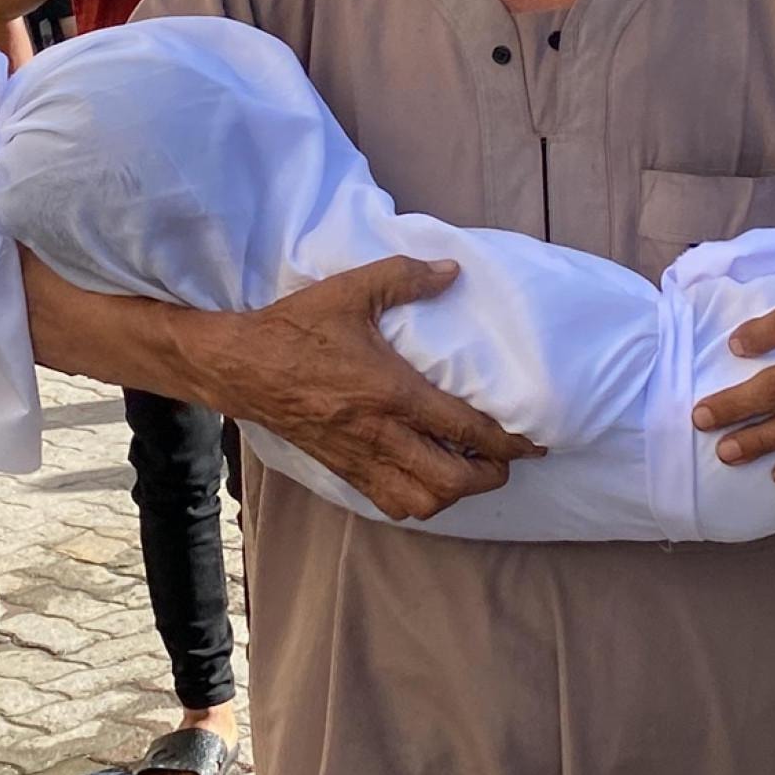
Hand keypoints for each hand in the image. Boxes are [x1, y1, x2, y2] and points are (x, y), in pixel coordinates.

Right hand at [209, 255, 544, 521]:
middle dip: (488, 475)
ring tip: (468, 468)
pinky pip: (390, 503)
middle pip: (451, 481)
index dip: (506, 442)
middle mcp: (380, 434)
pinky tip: (425, 476)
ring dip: (454, 493)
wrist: (240, 365)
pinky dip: (418, 499)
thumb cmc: (297, 328)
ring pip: (422, 502)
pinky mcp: (341, 469)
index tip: (533, 443)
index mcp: (391, 392)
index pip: (463, 430)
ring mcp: (359, 458)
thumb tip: (453, 271)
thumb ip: (406, 277)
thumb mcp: (352, 290)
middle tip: (503, 457)